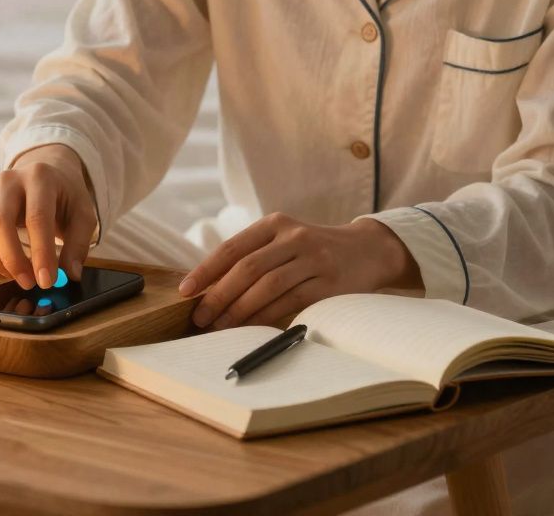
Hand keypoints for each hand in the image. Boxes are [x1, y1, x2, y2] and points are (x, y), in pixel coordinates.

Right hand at [0, 144, 97, 289]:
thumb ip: (79, 244)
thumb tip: (70, 274)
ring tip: (17, 275)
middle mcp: (7, 180)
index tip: (47, 281)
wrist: (44, 175)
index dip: (41, 252)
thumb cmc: (64, 197)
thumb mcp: (83, 214)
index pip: (36, 217)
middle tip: (29, 283)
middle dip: (13, 260)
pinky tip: (2, 266)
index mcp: (39, 177)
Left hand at [177, 213, 420, 328]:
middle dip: (219, 296)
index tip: (185, 292)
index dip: (205, 271)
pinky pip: (292, 302)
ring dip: (240, 310)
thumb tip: (207, 289)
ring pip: (268, 286)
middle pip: (247, 268)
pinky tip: (252, 329)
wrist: (368, 250)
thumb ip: (252, 257)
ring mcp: (315, 258)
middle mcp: (294, 237)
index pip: (232, 248)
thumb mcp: (283, 241)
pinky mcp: (331, 282)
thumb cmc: (312, 250)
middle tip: (201, 318)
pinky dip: (268, 317)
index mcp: (274, 224)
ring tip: (221, 327)